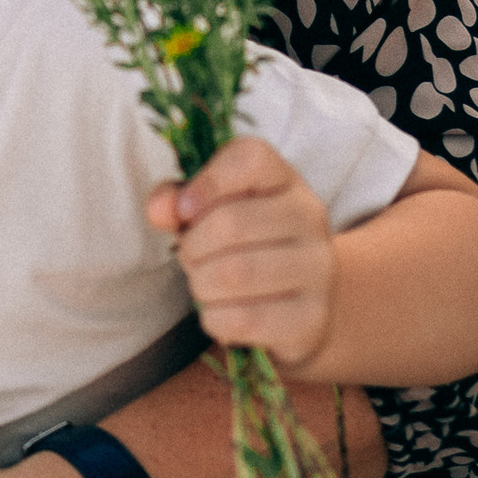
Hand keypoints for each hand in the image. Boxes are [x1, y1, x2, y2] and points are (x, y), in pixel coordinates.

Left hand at [153, 135, 336, 365]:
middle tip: (190, 257)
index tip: (184, 210)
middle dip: (192, 247)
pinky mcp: (312, 317)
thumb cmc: (240, 243)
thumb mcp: (207, 209)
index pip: (249, 158)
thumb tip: (159, 209)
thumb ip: (177, 199)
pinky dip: (215, 318)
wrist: (295, 298)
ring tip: (204, 282)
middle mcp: (309, 217)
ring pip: (236, 274)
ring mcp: (318, 269)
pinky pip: (244, 319)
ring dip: (201, 283)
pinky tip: (221, 310)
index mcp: (282, 178)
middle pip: (231, 223)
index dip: (207, 182)